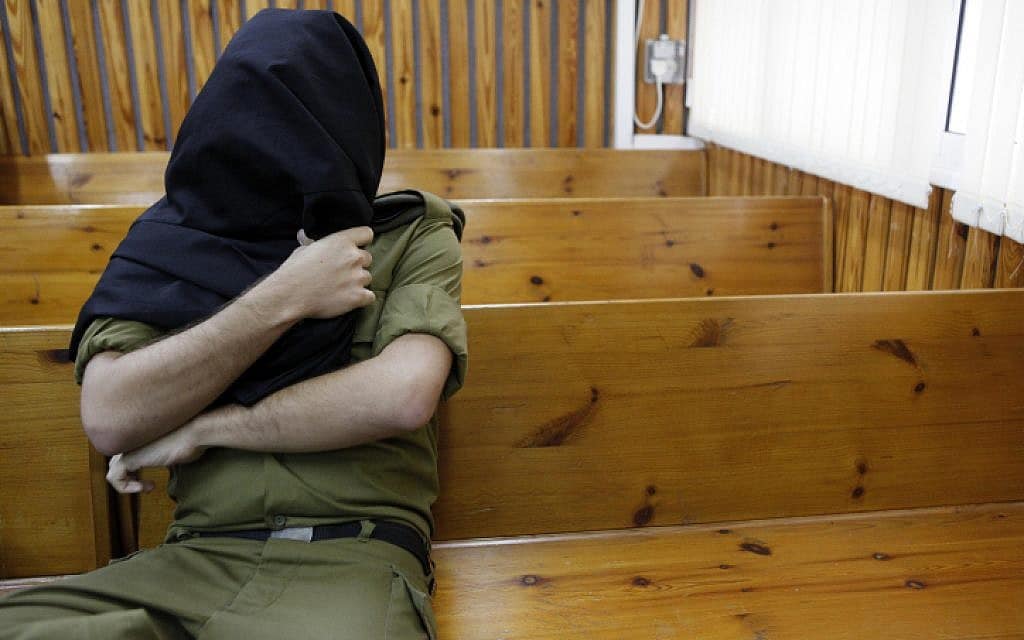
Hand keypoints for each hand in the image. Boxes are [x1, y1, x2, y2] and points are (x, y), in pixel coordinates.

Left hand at [106, 420, 206, 493]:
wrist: (195, 433)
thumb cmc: (191, 441)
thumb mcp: (175, 452)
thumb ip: (163, 456)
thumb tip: (166, 465)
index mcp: (140, 438)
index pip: (125, 457)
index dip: (134, 474)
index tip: (153, 483)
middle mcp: (131, 441)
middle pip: (116, 463)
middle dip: (131, 479)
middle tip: (148, 486)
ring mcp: (128, 448)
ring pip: (114, 471)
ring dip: (128, 485)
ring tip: (145, 487)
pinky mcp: (129, 458)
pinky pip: (114, 478)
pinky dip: (125, 488)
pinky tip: (143, 488)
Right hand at [258, 226, 375, 320]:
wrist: (290, 295)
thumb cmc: (294, 271)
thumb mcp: (304, 249)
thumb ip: (316, 243)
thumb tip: (306, 236)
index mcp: (341, 241)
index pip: (366, 234)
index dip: (362, 241)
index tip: (356, 248)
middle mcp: (353, 257)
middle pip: (368, 258)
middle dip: (357, 265)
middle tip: (342, 273)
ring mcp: (357, 277)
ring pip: (367, 278)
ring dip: (358, 282)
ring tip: (340, 288)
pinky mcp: (358, 296)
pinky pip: (370, 297)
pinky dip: (362, 298)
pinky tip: (349, 299)